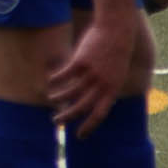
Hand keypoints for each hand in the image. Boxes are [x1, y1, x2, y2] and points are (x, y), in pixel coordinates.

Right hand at [48, 12, 137, 137]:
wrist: (117, 31)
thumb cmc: (117, 51)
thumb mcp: (116, 73)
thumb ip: (107, 86)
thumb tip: (97, 97)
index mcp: (112, 89)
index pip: (100, 114)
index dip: (89, 126)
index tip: (79, 136)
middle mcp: (101, 84)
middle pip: (81, 107)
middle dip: (67, 116)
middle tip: (56, 122)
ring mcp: (91, 73)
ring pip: (70, 92)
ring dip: (58, 98)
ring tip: (51, 99)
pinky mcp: (81, 61)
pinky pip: (64, 75)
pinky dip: (55, 79)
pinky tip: (50, 80)